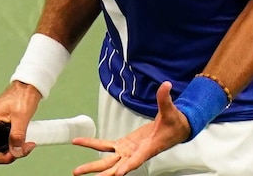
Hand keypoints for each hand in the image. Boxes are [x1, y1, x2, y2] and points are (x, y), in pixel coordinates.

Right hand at [0, 81, 42, 163]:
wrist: (30, 86)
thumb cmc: (22, 94)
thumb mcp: (20, 116)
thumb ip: (17, 135)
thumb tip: (16, 151)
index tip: (0, 155)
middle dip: (3, 155)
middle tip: (17, 152)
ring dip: (12, 152)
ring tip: (24, 147)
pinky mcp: (5, 129)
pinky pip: (7, 143)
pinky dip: (15, 146)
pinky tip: (24, 143)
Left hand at [71, 82, 190, 175]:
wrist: (175, 130)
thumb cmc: (173, 123)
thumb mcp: (170, 111)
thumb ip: (165, 99)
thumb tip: (166, 85)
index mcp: (148, 148)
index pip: (137, 159)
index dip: (127, 166)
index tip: (118, 174)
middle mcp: (135, 153)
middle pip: (115, 165)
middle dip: (99, 172)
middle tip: (80, 172)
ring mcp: (129, 150)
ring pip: (108, 160)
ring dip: (93, 166)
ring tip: (77, 171)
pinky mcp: (125, 145)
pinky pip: (106, 146)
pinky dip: (94, 145)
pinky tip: (82, 143)